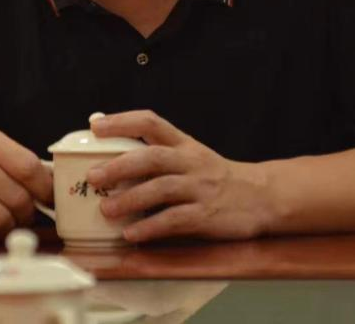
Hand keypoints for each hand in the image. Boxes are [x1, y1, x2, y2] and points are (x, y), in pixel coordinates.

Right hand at [0, 128, 52, 243]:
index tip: (50, 200)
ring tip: (2, 221)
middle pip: (18, 200)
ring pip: (0, 221)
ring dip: (7, 228)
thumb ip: (18, 162)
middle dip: (27, 214)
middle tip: (23, 215)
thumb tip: (55, 185)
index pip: (29, 168)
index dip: (46, 190)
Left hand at [88, 110, 269, 242]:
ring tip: (106, 210)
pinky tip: (132, 233)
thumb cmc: (215, 177)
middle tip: (93, 177)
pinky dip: (150, 227)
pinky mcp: (207, 215)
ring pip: (162, 189)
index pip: (151, 122)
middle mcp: (191, 162)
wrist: (262, 196)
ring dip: (130, 199)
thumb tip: (108, 152)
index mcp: (184, 144)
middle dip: (119, 166)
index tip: (95, 125)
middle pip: (153, 157)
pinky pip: (175, 220)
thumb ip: (158, 153)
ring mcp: (200, 188)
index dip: (122, 121)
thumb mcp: (191, 156)